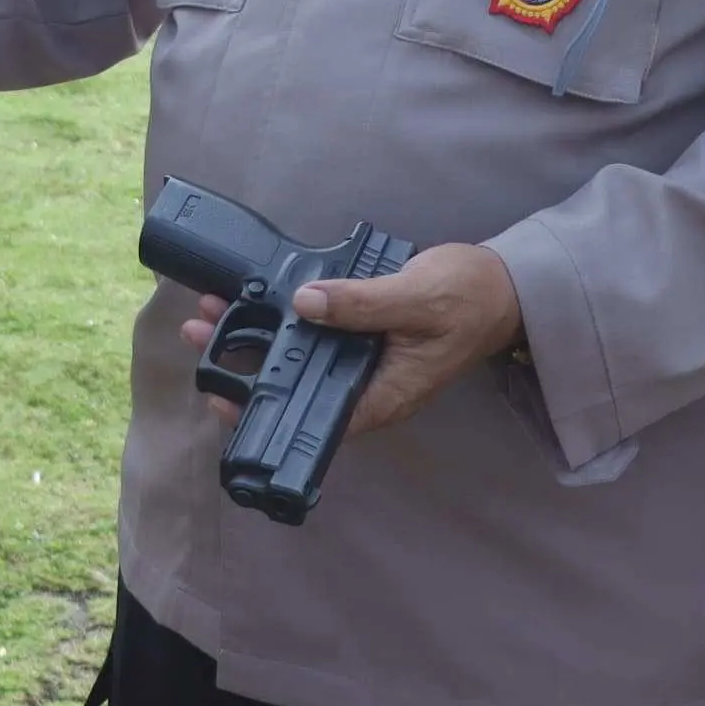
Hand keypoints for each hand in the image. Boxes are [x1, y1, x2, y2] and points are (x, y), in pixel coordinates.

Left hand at [175, 243, 524, 440]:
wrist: (504, 286)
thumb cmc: (469, 298)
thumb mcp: (413, 298)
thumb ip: (360, 305)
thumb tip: (305, 304)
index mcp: (383, 395)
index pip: (311, 419)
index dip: (262, 410)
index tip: (220, 395)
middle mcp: (368, 388)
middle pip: (295, 388)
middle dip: (244, 365)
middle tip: (199, 333)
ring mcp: (364, 365)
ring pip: (299, 361)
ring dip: (257, 337)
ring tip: (212, 311)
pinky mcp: (363, 340)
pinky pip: (314, 338)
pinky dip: (283, 321)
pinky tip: (255, 298)